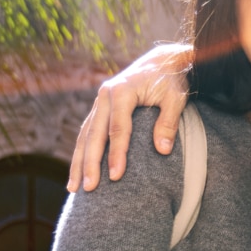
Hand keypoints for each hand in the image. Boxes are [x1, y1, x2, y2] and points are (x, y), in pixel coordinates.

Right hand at [68, 42, 194, 190]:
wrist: (162, 62)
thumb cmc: (171, 80)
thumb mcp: (176, 97)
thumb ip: (168, 122)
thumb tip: (162, 150)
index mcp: (122, 91)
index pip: (117, 129)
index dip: (117, 154)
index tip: (116, 177)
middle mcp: (105, 95)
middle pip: (94, 134)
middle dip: (90, 163)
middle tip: (89, 188)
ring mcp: (99, 102)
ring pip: (85, 135)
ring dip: (79, 162)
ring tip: (74, 188)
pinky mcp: (100, 108)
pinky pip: (87, 133)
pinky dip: (81, 152)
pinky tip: (78, 172)